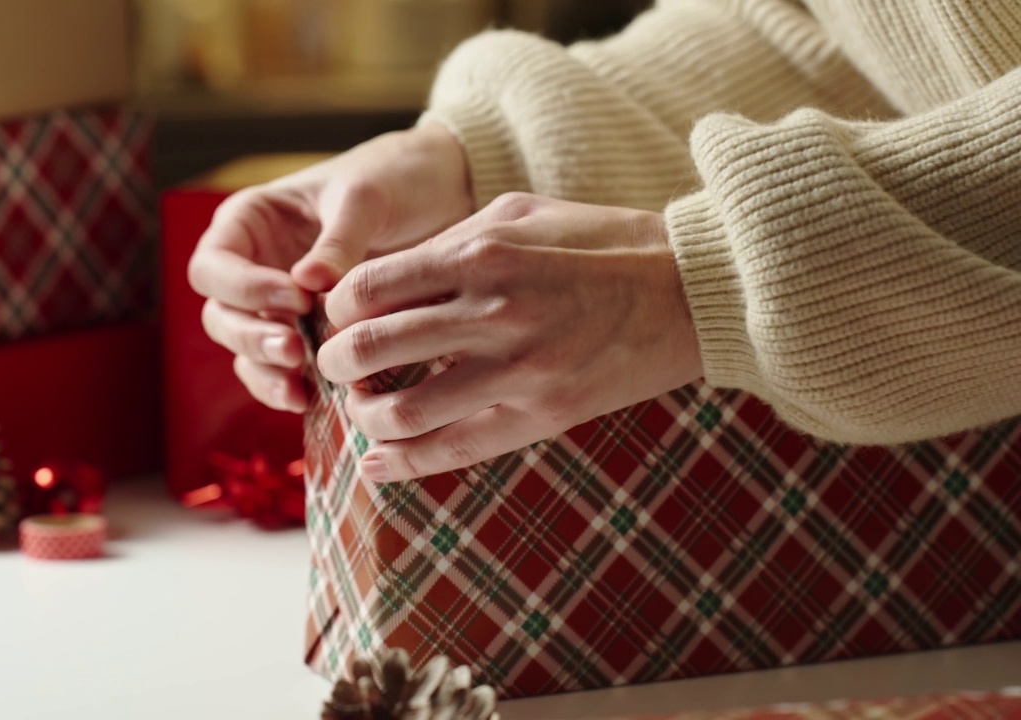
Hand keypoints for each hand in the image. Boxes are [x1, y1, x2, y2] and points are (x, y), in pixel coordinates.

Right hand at [187, 125, 472, 412]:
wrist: (439, 196)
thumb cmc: (392, 180)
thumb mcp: (365, 198)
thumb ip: (339, 240)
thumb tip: (310, 283)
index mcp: (249, 221)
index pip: (214, 265)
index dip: (243, 288)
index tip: (294, 298)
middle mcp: (253, 266)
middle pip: (220, 315)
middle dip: (251, 337)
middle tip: (294, 350)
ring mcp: (274, 306)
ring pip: (244, 349)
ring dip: (265, 371)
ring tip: (299, 386)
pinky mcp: (304, 336)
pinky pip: (278, 370)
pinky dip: (286, 386)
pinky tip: (309, 400)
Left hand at [317, 193, 702, 482]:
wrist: (691, 290)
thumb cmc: (600, 243)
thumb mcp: (519, 213)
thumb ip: (449, 241)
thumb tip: (385, 276)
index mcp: (478, 253)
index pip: (364, 290)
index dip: (335, 310)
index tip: (338, 318)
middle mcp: (491, 312)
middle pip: (368, 350)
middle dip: (335, 364)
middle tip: (336, 367)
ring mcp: (518, 370)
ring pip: (401, 411)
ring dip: (364, 415)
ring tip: (365, 408)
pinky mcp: (544, 414)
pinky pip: (455, 450)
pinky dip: (404, 463)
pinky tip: (377, 465)